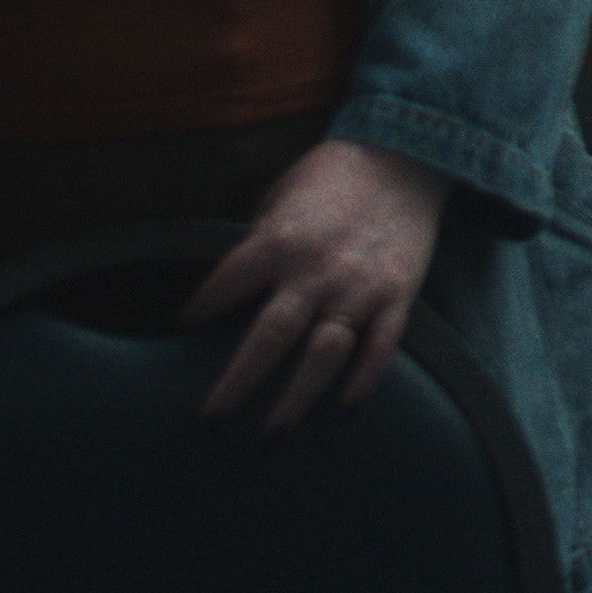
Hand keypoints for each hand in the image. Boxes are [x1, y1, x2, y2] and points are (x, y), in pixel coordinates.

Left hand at [183, 139, 452, 431]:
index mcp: (279, 241)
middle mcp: (317, 270)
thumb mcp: (279, 199)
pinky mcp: (398, 293)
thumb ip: (258, 245)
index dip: (201, 310)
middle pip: (269, 339)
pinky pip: (381, 345)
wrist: (405, 154)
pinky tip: (344, 406)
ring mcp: (361, 286)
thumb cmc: (331, 175)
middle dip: (236, 386)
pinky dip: (364, 378)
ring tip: (272, 437)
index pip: (224, 288)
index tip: (186, 328)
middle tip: (209, 425)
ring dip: (295, 400)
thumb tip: (234, 291)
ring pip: (324, 355)